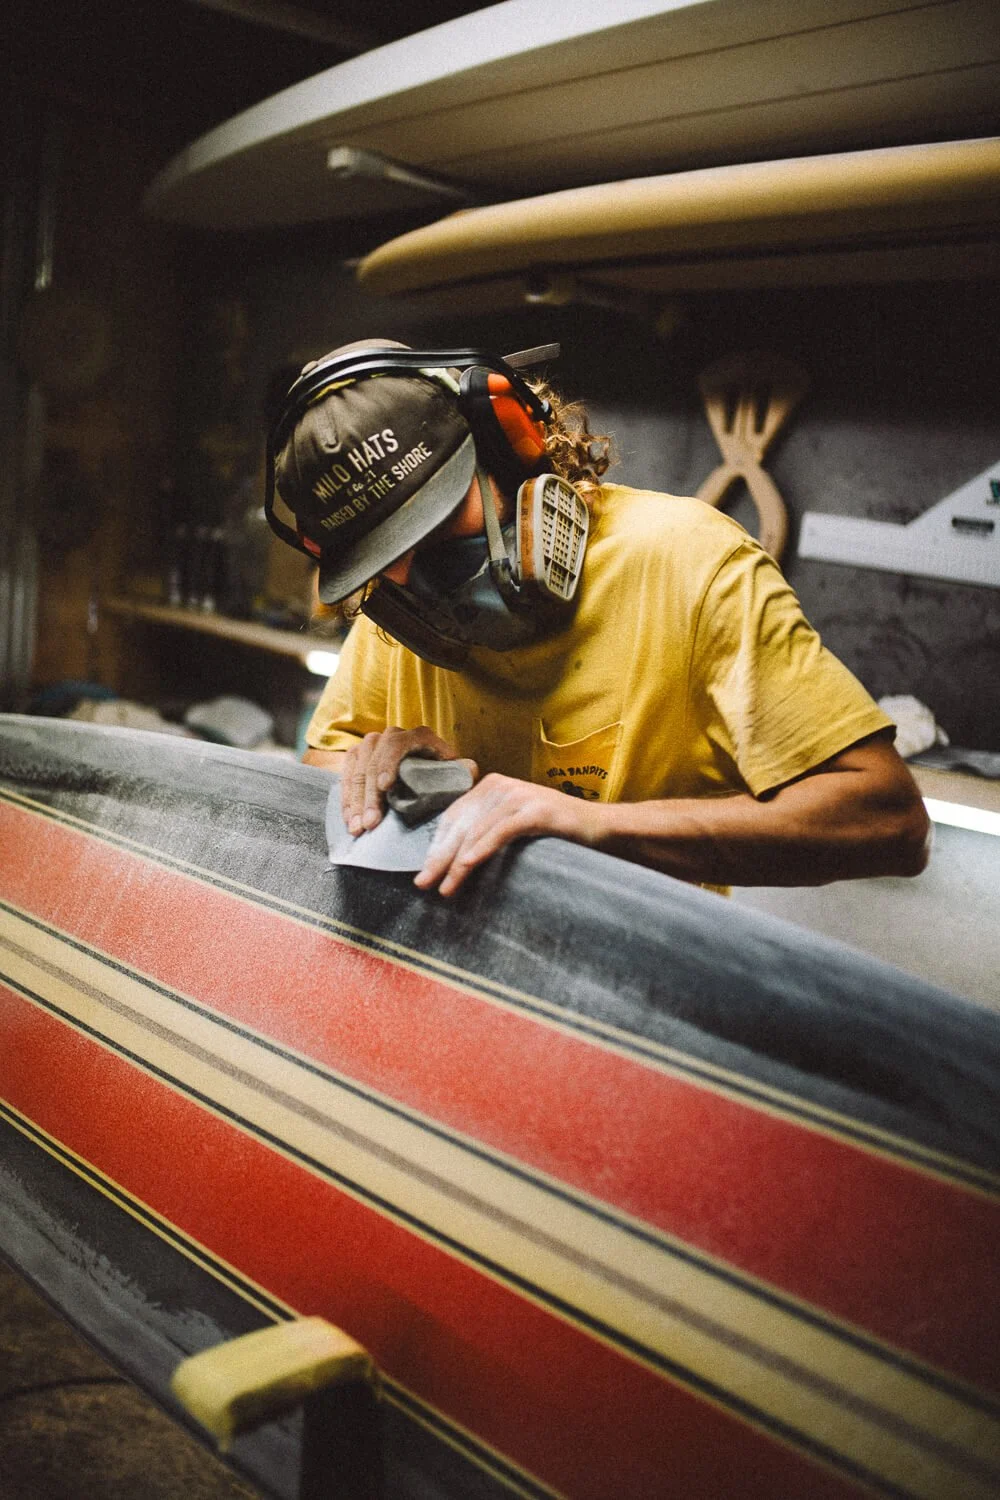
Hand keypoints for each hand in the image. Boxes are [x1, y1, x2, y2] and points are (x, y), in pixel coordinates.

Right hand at [341, 726, 476, 835]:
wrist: (421, 766)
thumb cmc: (440, 773)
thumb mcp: (453, 771)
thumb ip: (460, 771)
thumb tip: (470, 769)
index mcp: (418, 736)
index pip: (397, 746)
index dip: (389, 764)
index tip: (385, 787)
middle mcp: (391, 735)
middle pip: (374, 764)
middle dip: (371, 797)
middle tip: (371, 823)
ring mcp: (371, 745)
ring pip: (357, 772)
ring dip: (356, 802)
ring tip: (357, 828)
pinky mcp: (356, 757)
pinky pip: (346, 778)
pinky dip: (347, 802)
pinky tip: (349, 821)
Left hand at [414, 774, 601, 896]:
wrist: (600, 826)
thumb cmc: (556, 830)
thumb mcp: (515, 823)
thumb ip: (488, 827)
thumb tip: (453, 856)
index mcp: (492, 786)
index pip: (453, 816)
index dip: (436, 845)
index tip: (425, 869)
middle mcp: (501, 786)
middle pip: (461, 825)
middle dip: (439, 857)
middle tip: (423, 883)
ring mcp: (519, 796)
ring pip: (476, 831)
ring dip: (456, 862)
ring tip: (443, 887)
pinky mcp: (535, 810)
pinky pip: (500, 831)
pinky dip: (481, 849)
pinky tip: (466, 865)